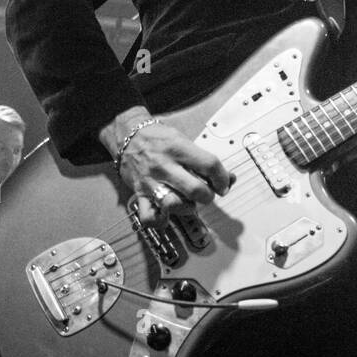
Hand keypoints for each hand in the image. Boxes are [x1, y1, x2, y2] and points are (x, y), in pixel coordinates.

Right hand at [99, 107, 233, 224]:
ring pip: (174, 205)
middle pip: (196, 190)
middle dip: (208, 196)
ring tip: (189, 202)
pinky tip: (167, 214)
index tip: (223, 184)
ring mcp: (151, 181)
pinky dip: (160, 221)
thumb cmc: (157, 138)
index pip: (209, 165)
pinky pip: (149, 216)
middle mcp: (164, 165)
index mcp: (178, 148)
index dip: (222, 178)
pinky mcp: (140, 193)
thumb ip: (203, 160)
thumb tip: (229, 178)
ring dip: (188, 207)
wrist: (127, 135)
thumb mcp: (182, 140)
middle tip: (207, 193)